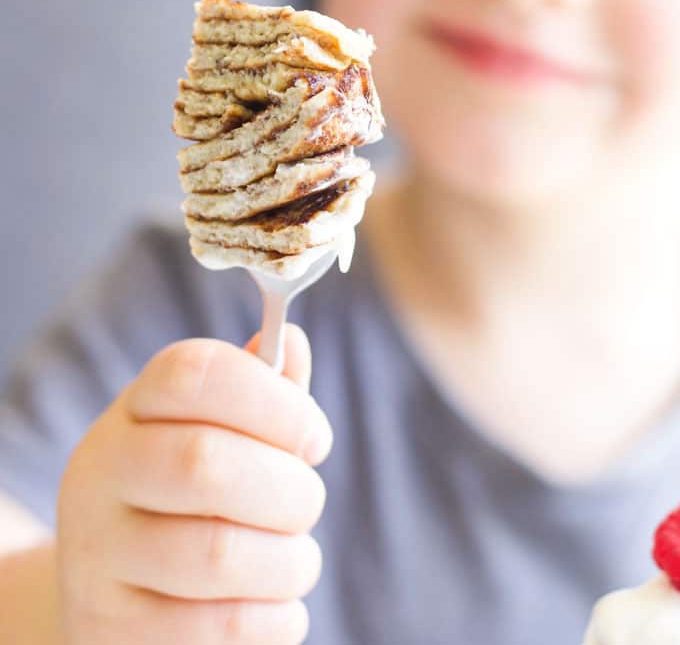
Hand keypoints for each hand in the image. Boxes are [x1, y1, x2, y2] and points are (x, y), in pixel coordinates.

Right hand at [57, 325, 331, 643]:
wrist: (116, 593)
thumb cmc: (191, 497)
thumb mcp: (220, 431)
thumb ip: (261, 389)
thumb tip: (291, 342)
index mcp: (134, 410)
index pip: (194, 374)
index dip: (273, 399)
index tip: (317, 437)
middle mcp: (100, 473)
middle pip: (206, 463)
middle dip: (289, 488)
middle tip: (308, 503)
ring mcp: (96, 556)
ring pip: (217, 552)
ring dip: (290, 560)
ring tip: (297, 560)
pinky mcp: (109, 630)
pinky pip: (218, 627)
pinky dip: (275, 619)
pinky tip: (276, 606)